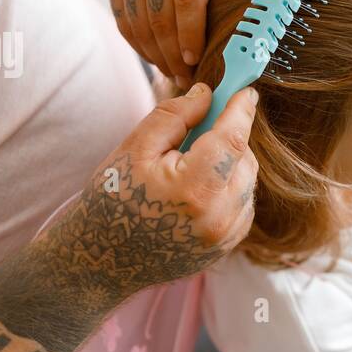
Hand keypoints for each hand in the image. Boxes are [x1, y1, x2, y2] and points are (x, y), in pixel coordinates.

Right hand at [39, 84, 258, 305]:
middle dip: (229, 138)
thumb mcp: (134, 148)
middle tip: (200, 130)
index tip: (245, 91)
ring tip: (192, 164)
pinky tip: (199, 188)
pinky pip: (244, 204)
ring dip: (231, 164)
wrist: (102, 260)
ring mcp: (225, 236)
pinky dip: (230, 188)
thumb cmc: (112, 199)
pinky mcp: (226, 246)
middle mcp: (218, 216)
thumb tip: (207, 93)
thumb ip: (174, 116)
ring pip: (248, 182)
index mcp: (194, 189)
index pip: (233, 137)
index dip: (240, 109)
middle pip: (245, 159)